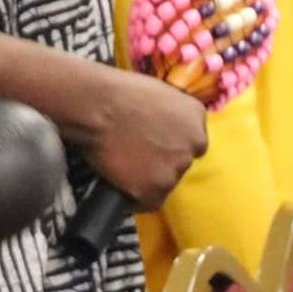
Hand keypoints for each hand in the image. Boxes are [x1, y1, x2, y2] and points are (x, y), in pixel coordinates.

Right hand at [79, 69, 206, 209]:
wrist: (96, 107)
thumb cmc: (117, 91)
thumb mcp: (157, 91)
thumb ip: (170, 113)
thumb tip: (163, 126)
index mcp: (196, 116)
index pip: (192, 139)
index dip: (171, 141)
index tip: (154, 140)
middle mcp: (194, 145)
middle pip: (181, 160)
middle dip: (162, 159)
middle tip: (136, 151)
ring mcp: (176, 170)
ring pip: (165, 181)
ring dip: (148, 177)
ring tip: (123, 162)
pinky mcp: (155, 191)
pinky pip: (148, 200)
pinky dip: (135, 195)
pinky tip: (119, 178)